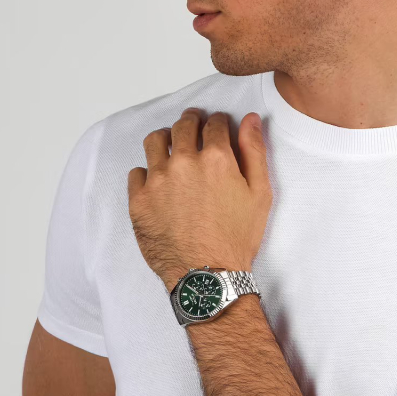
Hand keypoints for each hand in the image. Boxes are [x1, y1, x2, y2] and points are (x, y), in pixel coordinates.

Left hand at [127, 108, 272, 291]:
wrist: (207, 276)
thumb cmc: (237, 237)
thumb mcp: (259, 193)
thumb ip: (254, 151)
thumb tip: (249, 119)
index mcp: (216, 158)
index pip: (214, 123)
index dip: (217, 121)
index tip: (217, 125)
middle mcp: (184, 163)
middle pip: (183, 126)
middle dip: (191, 121)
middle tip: (194, 125)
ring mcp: (157, 180)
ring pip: (155, 141)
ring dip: (166, 138)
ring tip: (171, 146)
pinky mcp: (139, 200)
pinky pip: (137, 172)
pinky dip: (147, 172)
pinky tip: (157, 181)